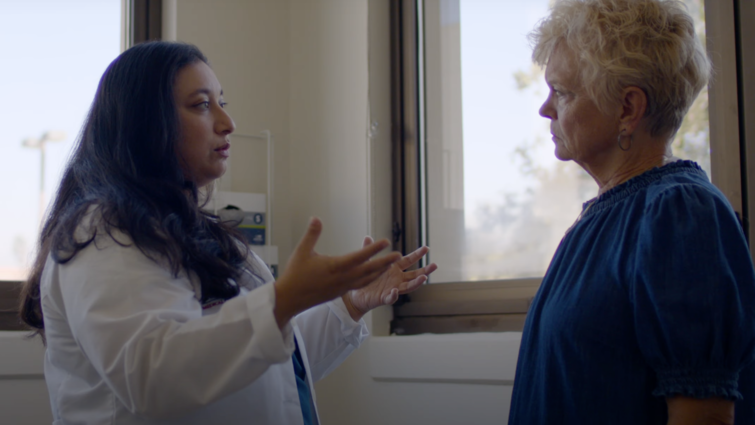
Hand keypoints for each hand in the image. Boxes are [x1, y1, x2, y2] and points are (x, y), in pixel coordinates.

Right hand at [273, 218, 401, 327]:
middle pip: (369, 270)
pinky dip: (369, 280)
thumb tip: (316, 217)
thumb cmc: (295, 274)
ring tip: (390, 265)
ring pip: (366, 280)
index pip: (360, 256)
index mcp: (335, 267)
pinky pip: (360, 285)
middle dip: (385, 262)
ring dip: (379, 272)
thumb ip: (312, 234)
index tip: (386, 241)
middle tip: (399, 255)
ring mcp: (342, 287)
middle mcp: (342, 278)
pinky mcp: (340, 292)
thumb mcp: (302, 251)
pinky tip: (373, 276)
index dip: (374, 249)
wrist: (290, 299)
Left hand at [342, 237, 437, 320]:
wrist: (356, 295)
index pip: (408, 260)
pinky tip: (395, 291)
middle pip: (414, 275)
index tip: (426, 248)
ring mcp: (393, 289)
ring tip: (423, 278)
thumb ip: (369, 250)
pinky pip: (390, 298)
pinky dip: (393, 295)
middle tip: (434, 265)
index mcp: (394, 269)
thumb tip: (368, 237)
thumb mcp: (368, 262)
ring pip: (408, 287)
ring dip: (416, 283)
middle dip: (425, 270)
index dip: (417, 254)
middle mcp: (397, 279)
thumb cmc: (366, 279)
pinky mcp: (384, 298)